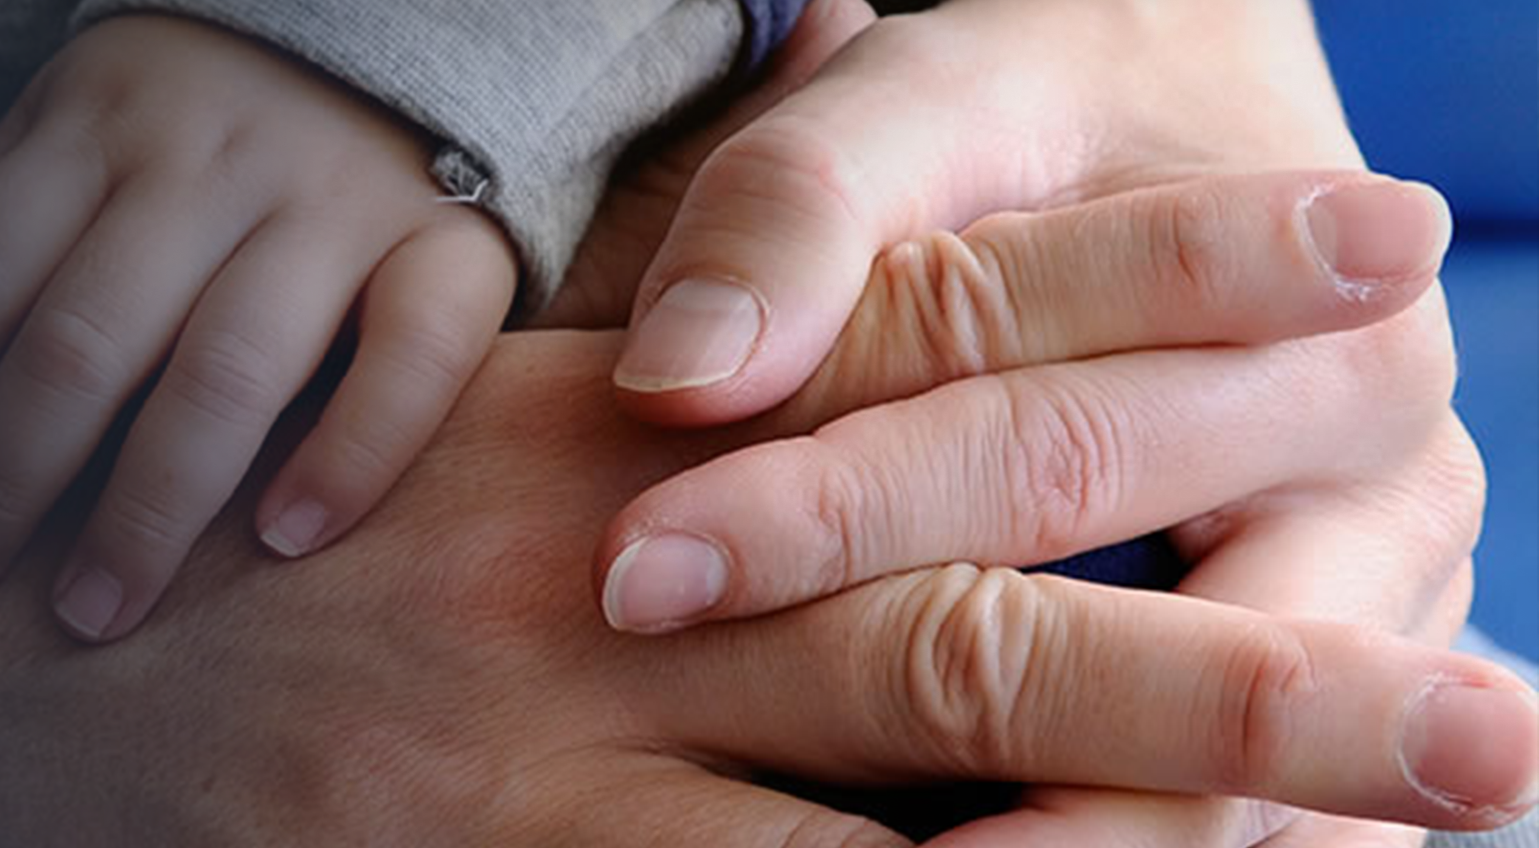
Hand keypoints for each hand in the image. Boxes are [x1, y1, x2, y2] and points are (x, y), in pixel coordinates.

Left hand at [0, 14, 513, 641]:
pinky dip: (351, 455)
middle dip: (4, 481)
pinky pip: (411, 358)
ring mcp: (335, 200)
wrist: (397, 31)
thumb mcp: (77, 127)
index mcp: (97, 127)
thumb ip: (2, 228)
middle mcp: (210, 161)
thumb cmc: (194, 124)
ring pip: (225, 370)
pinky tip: (285, 542)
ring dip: (145, 511)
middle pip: (81, 341)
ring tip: (92, 610)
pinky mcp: (454, 246)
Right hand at [0, 333, 1533, 846]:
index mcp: (603, 415)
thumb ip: (650, 418)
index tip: (1383, 245)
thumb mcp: (431, 417)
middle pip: (981, 592)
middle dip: (1259, 657)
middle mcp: (600, 573)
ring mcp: (535, 757)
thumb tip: (819, 404)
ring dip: (1162, 843)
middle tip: (1518, 717)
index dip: (1164, 280)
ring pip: (904, 795)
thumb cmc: (191, 516)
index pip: (923, 323)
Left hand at [546, 0, 1497, 841]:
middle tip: (750, 774)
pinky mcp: (1340, 699)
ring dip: (1076, 840)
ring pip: (1236, 784)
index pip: (1043, 445)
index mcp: (1329, 316)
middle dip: (945, 712)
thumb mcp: (922, 100)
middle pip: (1164, 644)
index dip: (833, 514)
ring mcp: (1384, 608)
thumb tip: (681, 373)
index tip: (637, 570)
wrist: (1182, 132)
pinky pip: (1247, 824)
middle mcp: (1387, 477)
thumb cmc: (1031, 116)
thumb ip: (799, 210)